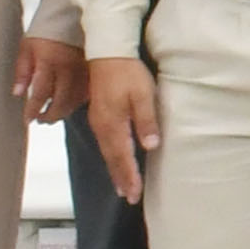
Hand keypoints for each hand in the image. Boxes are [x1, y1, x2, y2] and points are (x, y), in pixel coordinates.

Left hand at [16, 37, 84, 124]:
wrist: (71, 14)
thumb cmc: (46, 30)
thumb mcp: (26, 48)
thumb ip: (22, 71)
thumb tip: (17, 94)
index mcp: (48, 63)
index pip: (40, 94)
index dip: (33, 110)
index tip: (27, 120)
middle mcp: (67, 69)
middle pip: (60, 102)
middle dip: (50, 116)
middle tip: (41, 120)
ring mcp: (82, 70)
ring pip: (75, 100)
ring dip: (64, 111)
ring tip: (53, 114)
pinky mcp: (92, 69)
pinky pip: (87, 92)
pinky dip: (78, 101)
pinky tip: (70, 103)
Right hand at [85, 55, 161, 198]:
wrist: (108, 52)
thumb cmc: (128, 73)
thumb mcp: (144, 95)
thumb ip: (146, 121)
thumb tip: (150, 146)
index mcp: (113, 124)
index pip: (122, 156)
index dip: (128, 176)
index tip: (134, 193)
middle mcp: (102, 126)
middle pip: (112, 158)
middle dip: (121, 178)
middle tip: (128, 196)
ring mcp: (99, 120)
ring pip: (106, 151)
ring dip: (115, 169)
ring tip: (122, 184)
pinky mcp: (99, 113)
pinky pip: (105, 141)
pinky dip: (111, 155)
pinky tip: (115, 157)